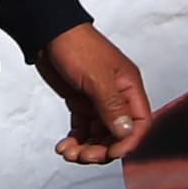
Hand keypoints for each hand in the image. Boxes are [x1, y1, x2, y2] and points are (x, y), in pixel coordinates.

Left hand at [39, 24, 150, 163]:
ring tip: (68, 152)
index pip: (139, 124)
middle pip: (117, 134)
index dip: (127, 142)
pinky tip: (64, 146)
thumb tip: (127, 132)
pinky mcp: (81, 102)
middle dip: (101, 149)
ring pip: (99, 135)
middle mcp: (117, 96)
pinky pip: (83, 129)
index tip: (110, 153)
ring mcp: (98, 101)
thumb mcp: (96, 77)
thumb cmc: (76, 46)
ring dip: (86, 148)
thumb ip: (112, 106)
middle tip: (82, 156)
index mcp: (128, 87)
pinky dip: (75, 140)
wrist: (48, 32)